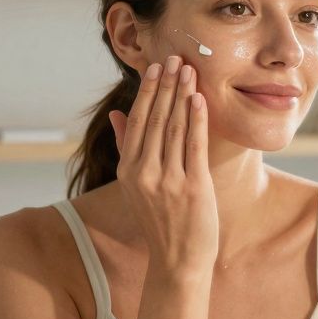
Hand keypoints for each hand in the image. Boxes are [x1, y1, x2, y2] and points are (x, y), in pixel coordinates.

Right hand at [109, 55, 218, 276]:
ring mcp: (168, 180)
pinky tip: (199, 99)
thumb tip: (119, 114)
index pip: (138, 122)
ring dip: (182, 95)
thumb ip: (128, 148)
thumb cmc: (161, 222)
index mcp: (129, 171)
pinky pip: (194, 146)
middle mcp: (145, 173)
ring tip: (189, 70)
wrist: (177, 261)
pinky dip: (196, 120)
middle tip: (175, 57)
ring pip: (174, 128)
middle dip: (166, 85)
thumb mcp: (137, 186)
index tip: (156, 67)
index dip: (148, 92)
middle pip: (156, 119)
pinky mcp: (192, 187)